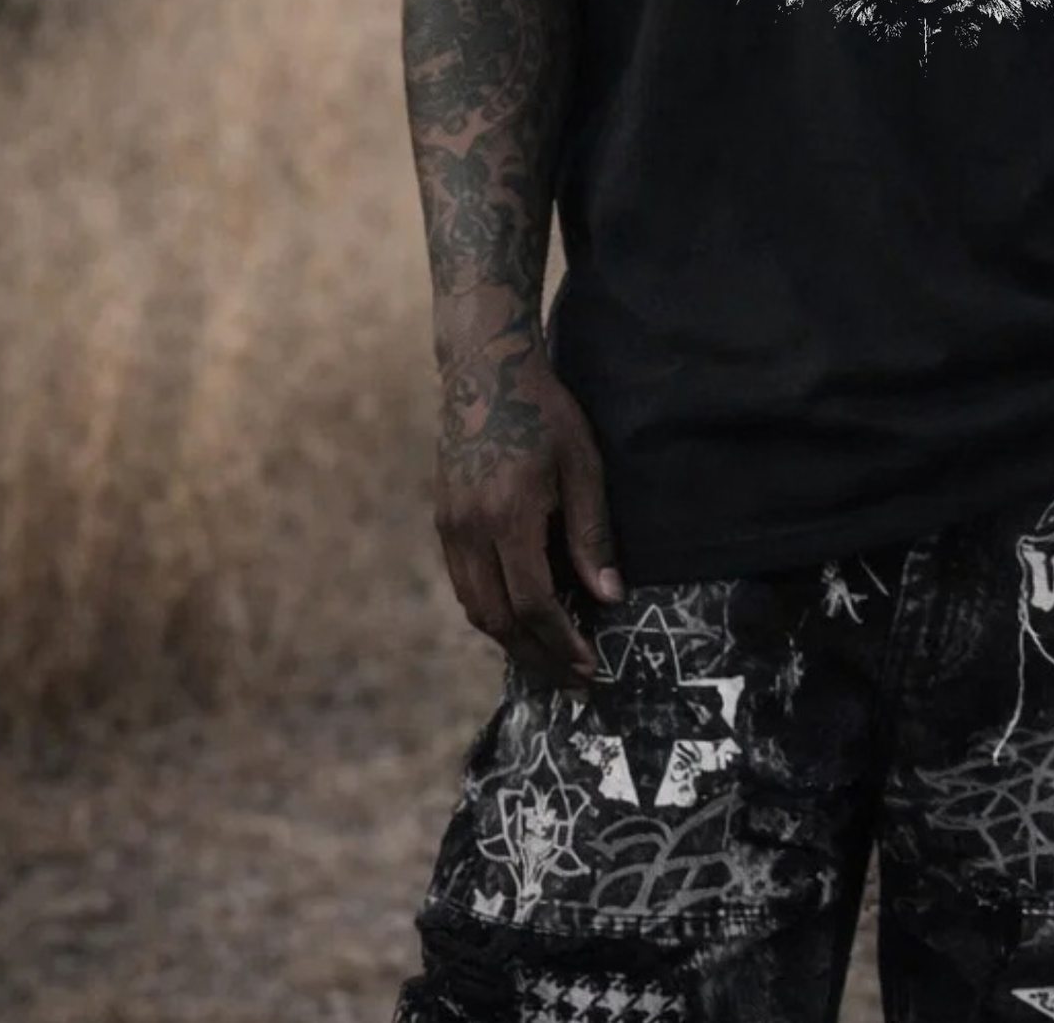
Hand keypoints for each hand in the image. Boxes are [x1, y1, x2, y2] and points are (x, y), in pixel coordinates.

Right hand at [433, 320, 622, 687]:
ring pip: (474, 607)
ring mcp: (449, 527)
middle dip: (536, 656)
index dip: (561, 641)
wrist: (485, 372)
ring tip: (550, 658)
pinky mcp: (443, 520)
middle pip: (497, 618)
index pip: (532, 603)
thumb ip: (592, 534)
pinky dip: (492, 611)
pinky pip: (465, 584)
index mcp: (508, 517)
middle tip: (573, 680)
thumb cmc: (546, 413)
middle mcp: (469, 530)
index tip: (589, 667)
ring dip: (511, 640)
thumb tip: (610, 597)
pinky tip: (521, 617)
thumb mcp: (583, 466)